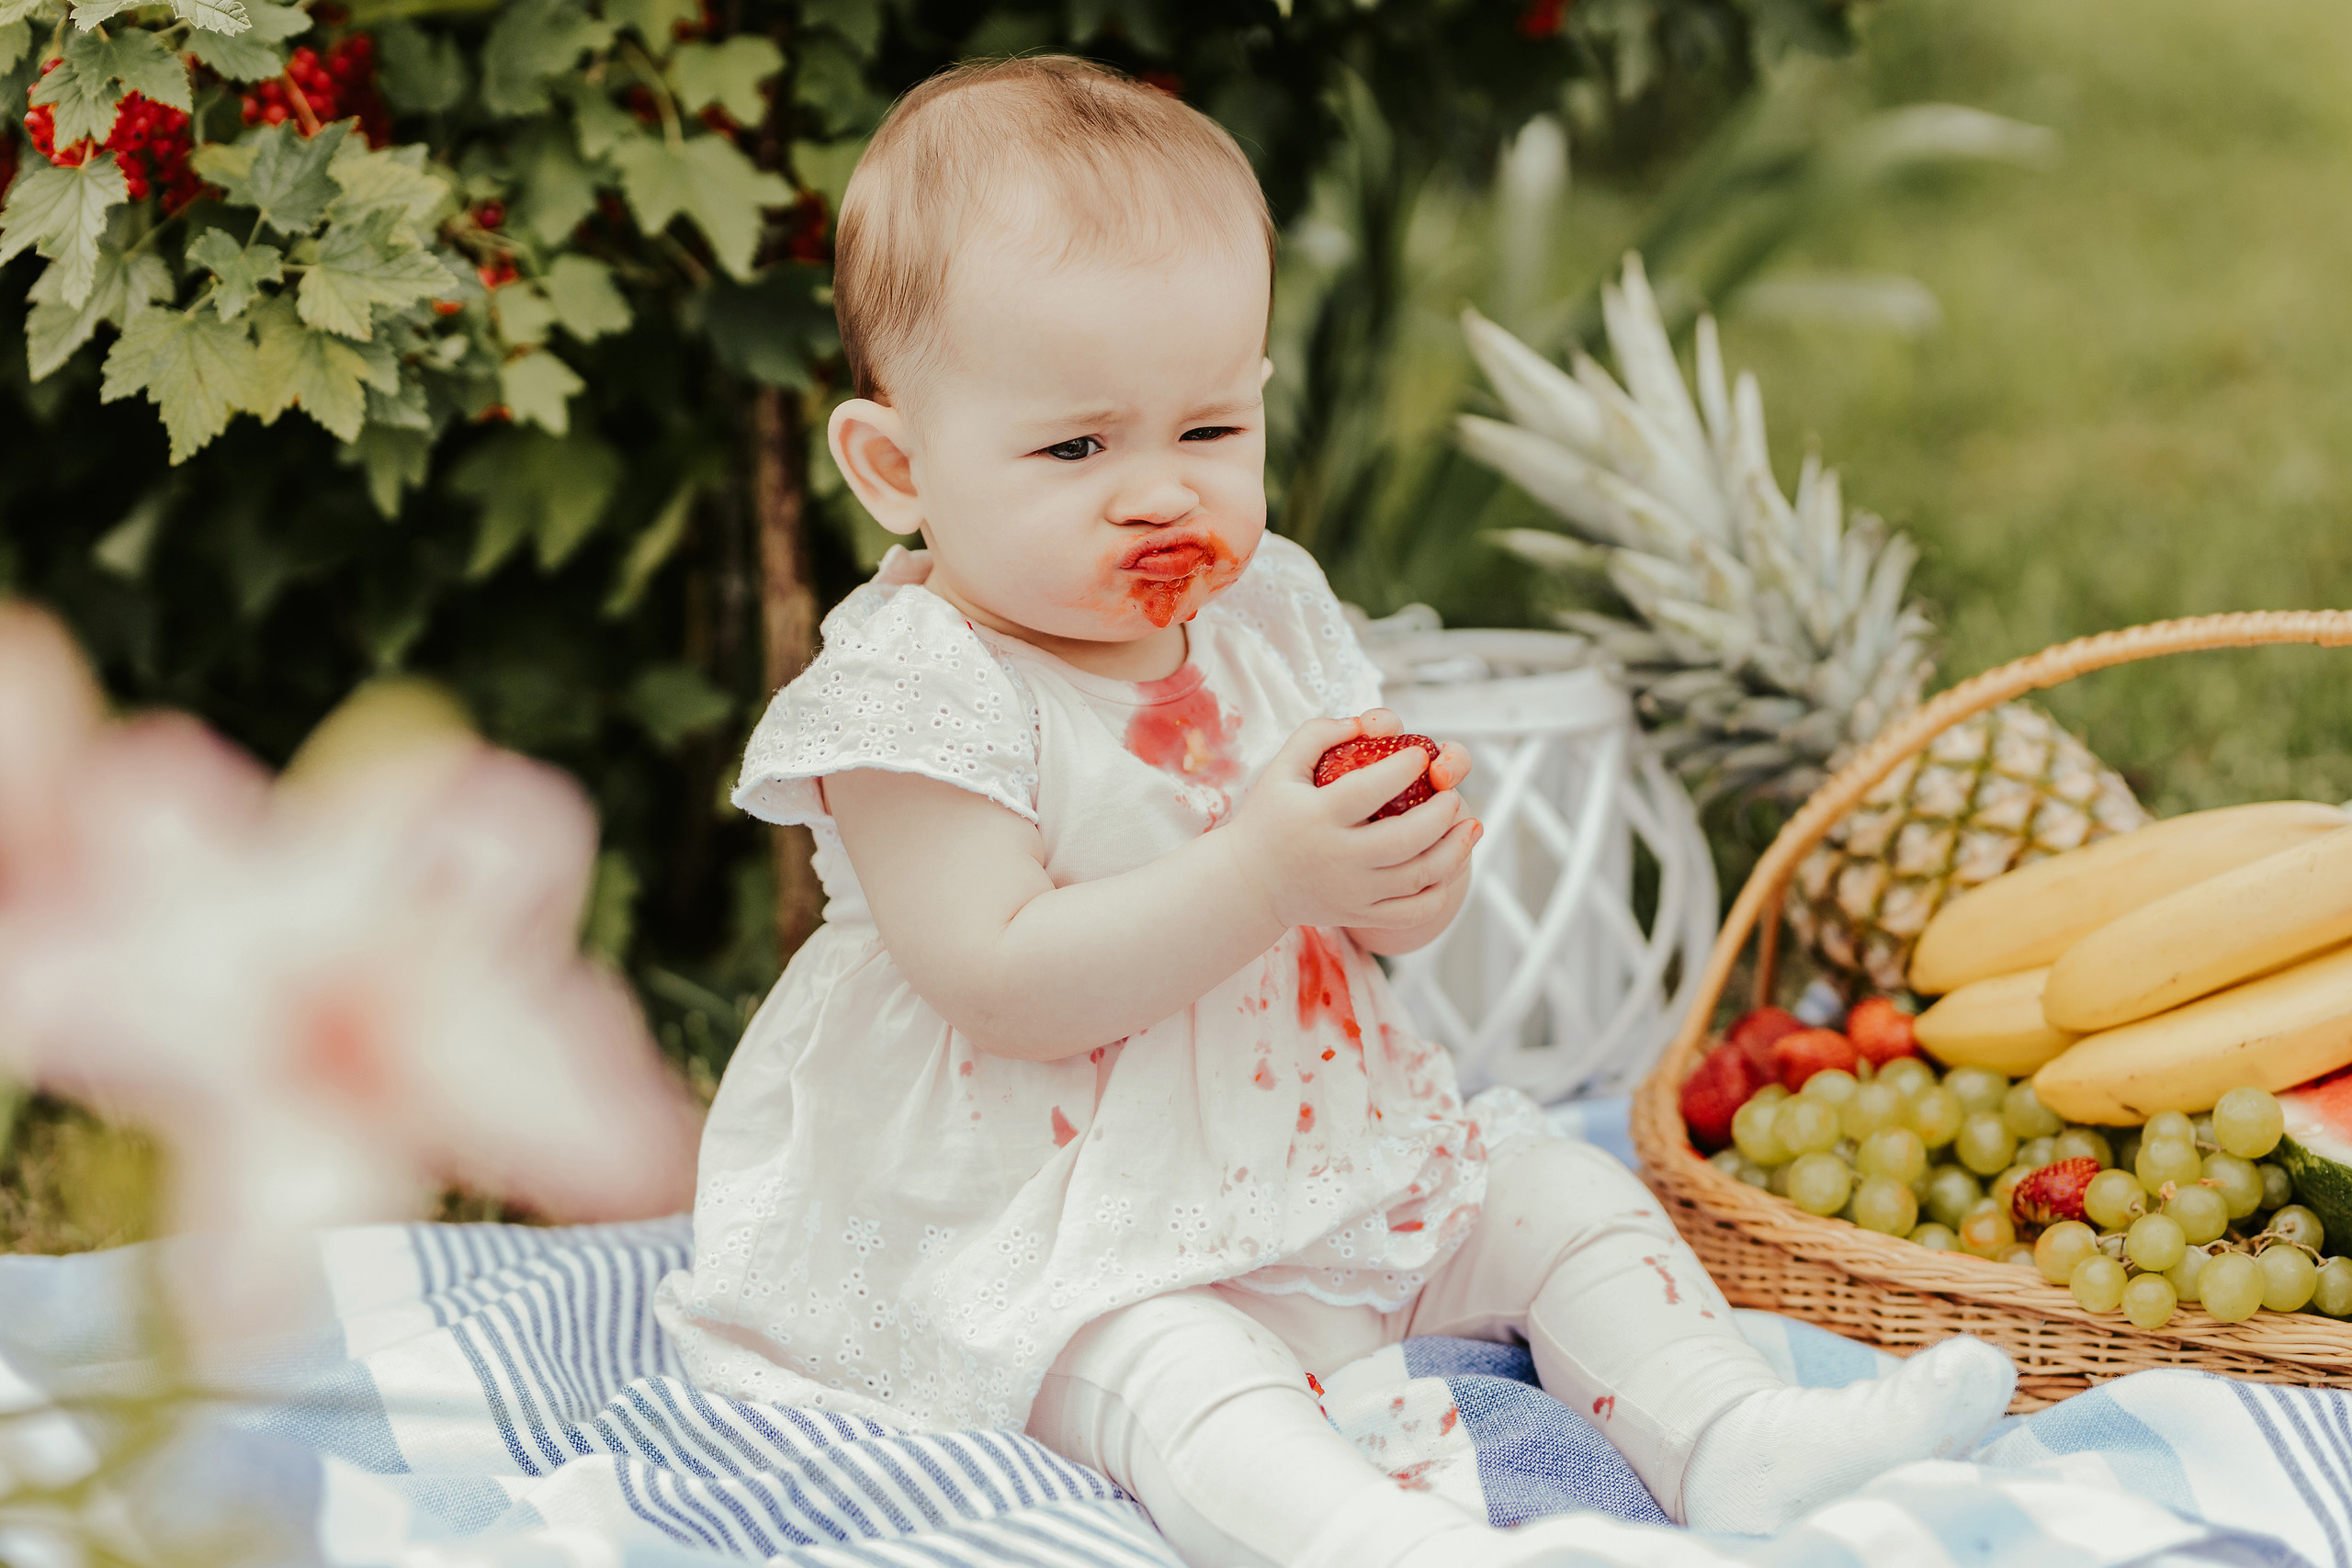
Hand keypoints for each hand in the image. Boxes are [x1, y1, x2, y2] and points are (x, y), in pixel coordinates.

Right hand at [1220, 710, 1480, 931]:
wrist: (1250, 883)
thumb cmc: (1270, 816)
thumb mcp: (1282, 767)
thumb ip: (1319, 733)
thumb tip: (1370, 723)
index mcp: (1317, 817)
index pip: (1369, 788)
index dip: (1404, 768)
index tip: (1422, 754)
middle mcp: (1336, 857)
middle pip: (1405, 838)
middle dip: (1440, 812)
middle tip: (1451, 793)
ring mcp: (1351, 891)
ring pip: (1418, 876)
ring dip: (1453, 849)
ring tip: (1469, 823)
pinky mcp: (1360, 914)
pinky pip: (1413, 912)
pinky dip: (1440, 891)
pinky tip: (1450, 865)